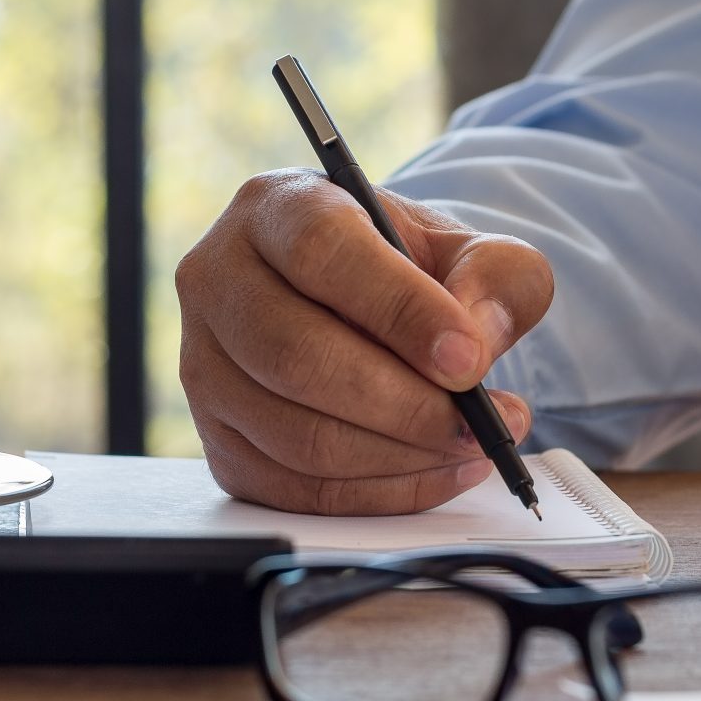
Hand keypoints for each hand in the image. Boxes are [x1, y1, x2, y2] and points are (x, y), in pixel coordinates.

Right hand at [175, 169, 553, 514]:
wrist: (366, 304)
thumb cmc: (410, 269)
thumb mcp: (471, 247)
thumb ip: (496, 276)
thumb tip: (474, 343)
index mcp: (277, 206)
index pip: (322, 253)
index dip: (398, 310)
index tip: (468, 359)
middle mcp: (219, 280)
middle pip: (296, 357)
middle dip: (404, 405)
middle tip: (480, 424)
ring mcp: (204, 365)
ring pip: (296, 435)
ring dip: (399, 457)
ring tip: (472, 445)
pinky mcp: (217, 439)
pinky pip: (294, 489)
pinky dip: (378, 493)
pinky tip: (435, 471)